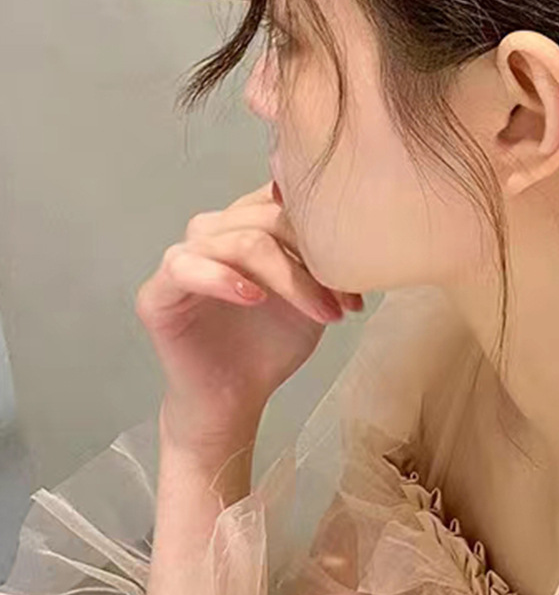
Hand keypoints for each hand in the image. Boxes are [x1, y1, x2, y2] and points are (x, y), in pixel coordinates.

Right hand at [135, 179, 362, 449]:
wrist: (236, 398)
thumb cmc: (272, 342)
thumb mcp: (313, 294)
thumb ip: (325, 258)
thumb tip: (363, 231)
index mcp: (246, 223)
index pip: (283, 196)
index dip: (323, 228)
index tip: (359, 271)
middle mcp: (212, 231)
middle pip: (268, 217)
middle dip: (315, 258)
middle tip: (344, 300)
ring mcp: (182, 258)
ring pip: (240, 242)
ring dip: (289, 276)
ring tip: (321, 311)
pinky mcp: (157, 293)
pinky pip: (187, 268)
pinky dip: (225, 279)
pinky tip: (255, 298)